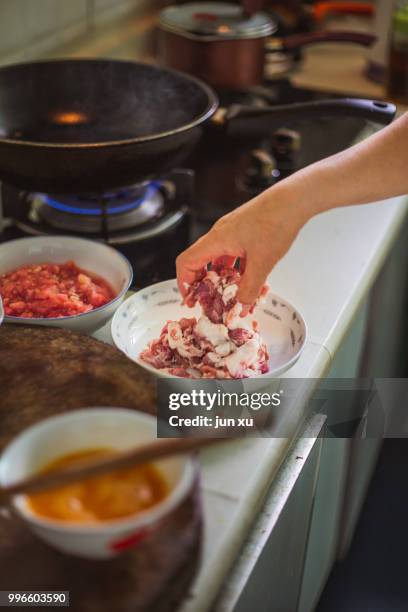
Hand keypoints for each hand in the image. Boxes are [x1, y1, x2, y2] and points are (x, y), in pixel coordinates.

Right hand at [176, 188, 306, 308]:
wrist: (292, 201)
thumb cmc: (275, 221)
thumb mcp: (262, 263)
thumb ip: (250, 288)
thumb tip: (241, 306)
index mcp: (216, 240)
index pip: (186, 262)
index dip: (184, 283)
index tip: (192, 299)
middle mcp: (220, 235)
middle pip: (200, 262)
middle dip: (204, 284)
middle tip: (210, 301)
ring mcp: (232, 233)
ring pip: (218, 260)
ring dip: (222, 278)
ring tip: (231, 294)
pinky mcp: (245, 233)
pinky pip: (233, 255)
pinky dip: (236, 270)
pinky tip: (249, 280)